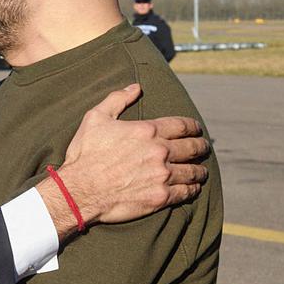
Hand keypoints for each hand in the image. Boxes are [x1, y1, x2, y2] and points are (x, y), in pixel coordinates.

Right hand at [41, 84, 209, 232]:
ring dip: (200, 170)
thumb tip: (135, 87)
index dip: (193, 127)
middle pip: (193, 147)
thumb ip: (118, 99)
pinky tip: (193, 188)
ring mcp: (162, 175)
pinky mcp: (160, 197)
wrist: (79, 190)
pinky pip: (186, 191)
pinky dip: (193, 189)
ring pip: (193, 171)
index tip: (196, 129)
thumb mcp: (96, 118)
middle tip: (203, 148)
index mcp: (147, 130)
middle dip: (201, 147)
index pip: (182, 125)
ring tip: (201, 171)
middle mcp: (160, 151)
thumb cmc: (85, 154)